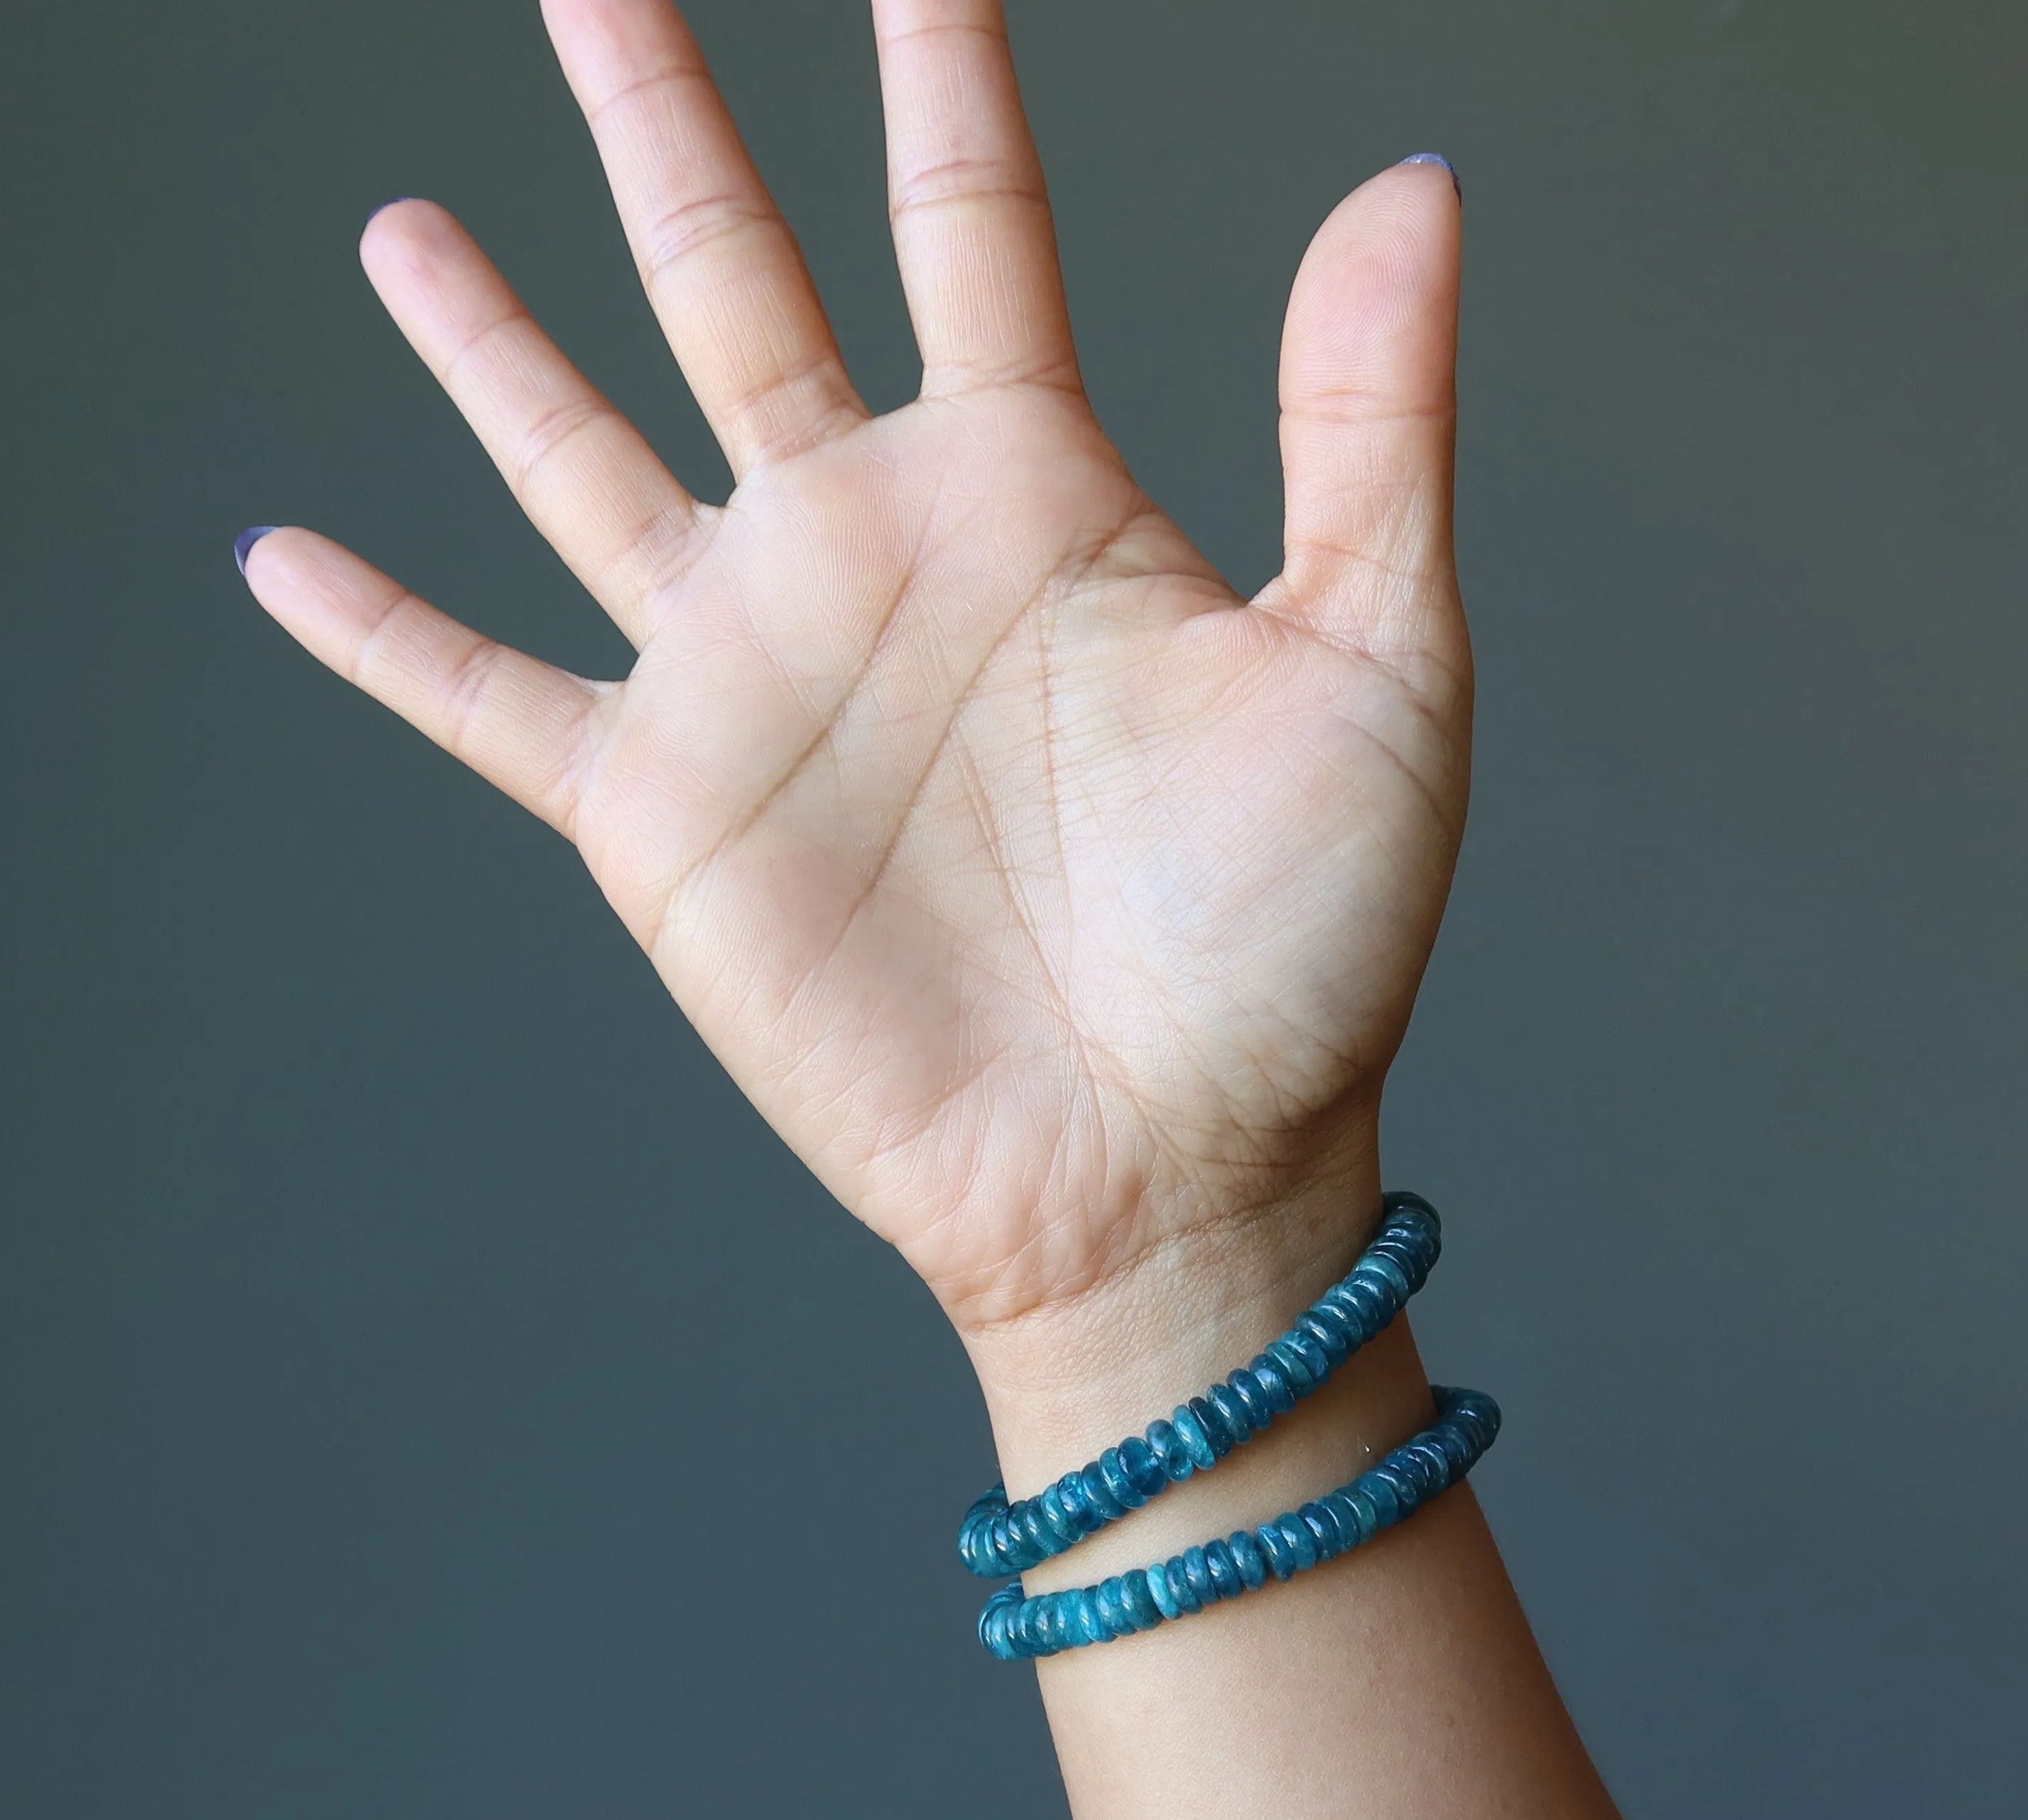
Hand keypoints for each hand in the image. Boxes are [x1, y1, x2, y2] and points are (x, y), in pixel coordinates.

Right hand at [241, 0, 1469, 1355]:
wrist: (1169, 1169)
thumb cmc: (1295, 951)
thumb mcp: (1374, 667)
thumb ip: (1370, 423)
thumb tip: (1412, 181)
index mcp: (1036, 493)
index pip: (965, 214)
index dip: (934, 60)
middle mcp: (870, 552)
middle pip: (732, 273)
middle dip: (657, 118)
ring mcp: (750, 677)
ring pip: (581, 454)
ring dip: (493, 343)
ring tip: (407, 223)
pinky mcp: (659, 817)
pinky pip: (486, 696)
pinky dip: (382, 635)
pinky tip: (283, 558)